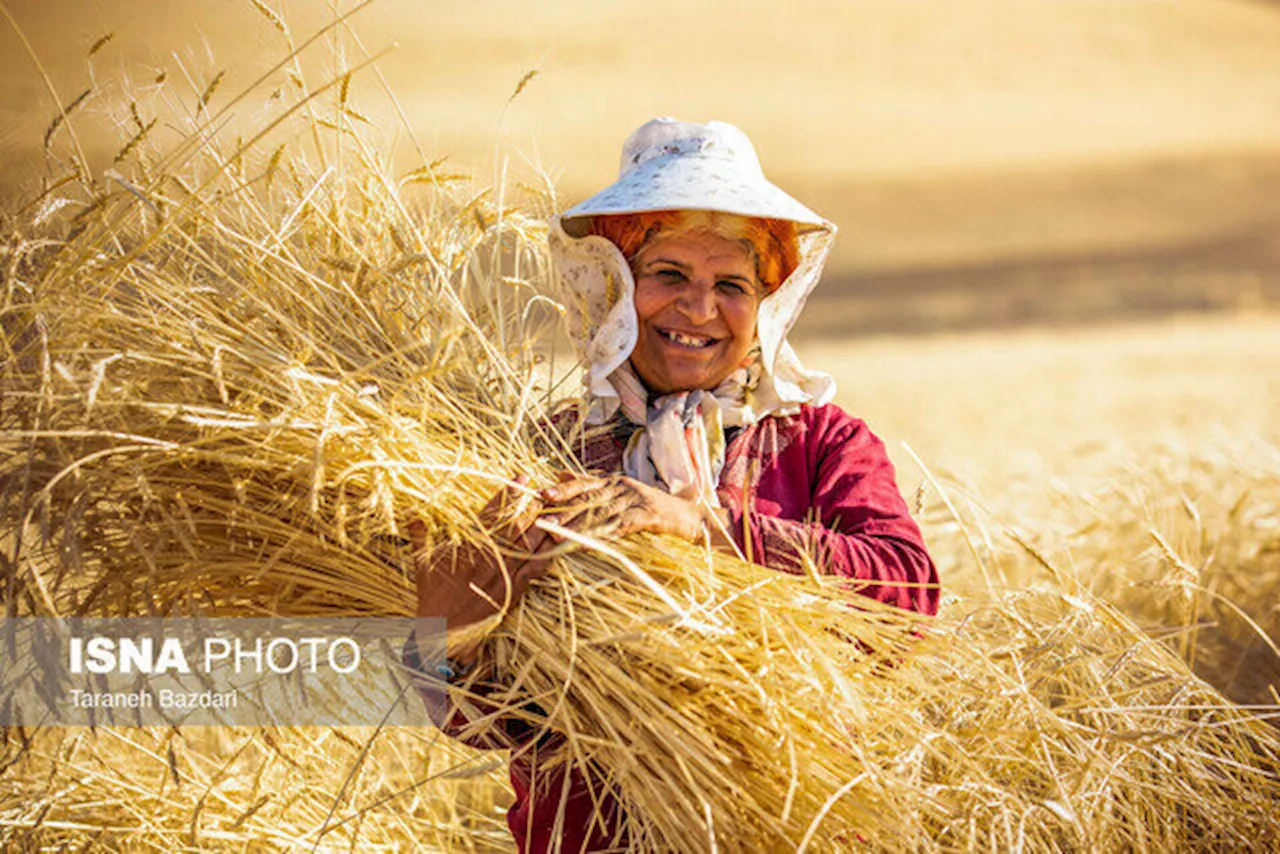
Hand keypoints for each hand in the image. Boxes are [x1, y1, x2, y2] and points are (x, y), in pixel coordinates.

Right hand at [409, 475, 553, 661]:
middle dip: (531, 505)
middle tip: (543, 488)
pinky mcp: (513, 592)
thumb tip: (414, 514)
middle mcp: (489, 559)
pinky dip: (548, 556)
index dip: (507, 494)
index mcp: (469, 548)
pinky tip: (559, 544)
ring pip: (529, 545)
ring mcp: (503, 575)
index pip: (491, 513)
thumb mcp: (422, 564)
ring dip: (543, 526)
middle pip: (515, 525)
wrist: (444, 632)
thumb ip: (420, 536)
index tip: (519, 478)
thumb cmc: (432, 597)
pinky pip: (535, 571)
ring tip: (556, 510)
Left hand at [540, 472, 709, 542]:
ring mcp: (636, 500)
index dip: (562, 489)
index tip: (541, 495)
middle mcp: (622, 487)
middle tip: (541, 520)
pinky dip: (603, 535)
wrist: (688, 517)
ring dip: (577, 526)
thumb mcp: (620, 493)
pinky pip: (621, 526)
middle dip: (563, 509)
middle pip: (589, 498)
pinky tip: (589, 543)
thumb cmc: (652, 508)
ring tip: (557, 536)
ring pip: (601, 513)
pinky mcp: (648, 516)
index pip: (584, 483)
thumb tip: (560, 474)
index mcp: (614, 481)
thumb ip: (591, 485)